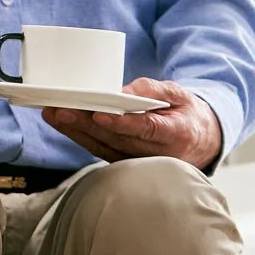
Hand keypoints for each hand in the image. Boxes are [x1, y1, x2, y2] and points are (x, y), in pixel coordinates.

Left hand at [43, 78, 223, 169]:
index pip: (148, 130)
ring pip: (106, 149)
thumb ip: (153, 89)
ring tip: (53, 114)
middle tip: (61, 109)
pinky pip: (103, 152)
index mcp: (178, 134)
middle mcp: (161, 155)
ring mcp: (143, 164)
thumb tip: (123, 91)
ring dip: (77, 132)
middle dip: (87, 125)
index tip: (100, 114)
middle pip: (119, 140)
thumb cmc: (186, 113)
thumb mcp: (179, 94)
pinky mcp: (129, 165)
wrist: (200, 141)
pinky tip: (63, 125)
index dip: (123, 124)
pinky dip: (81, 138)